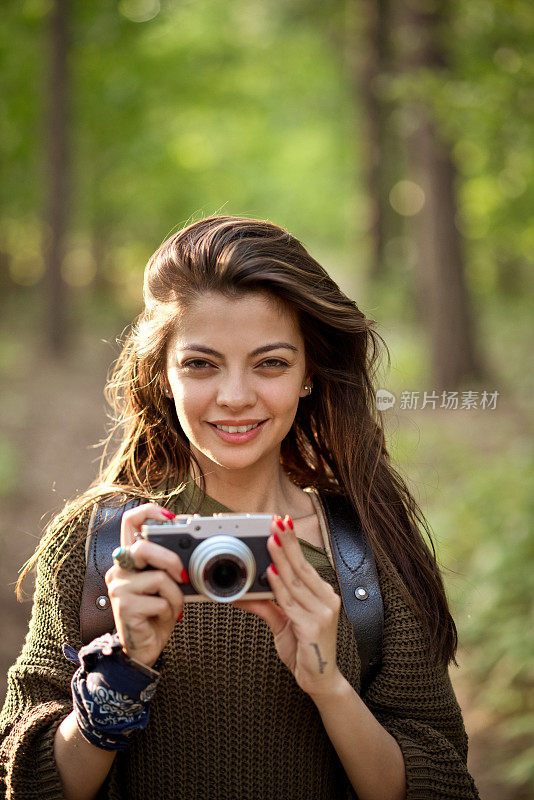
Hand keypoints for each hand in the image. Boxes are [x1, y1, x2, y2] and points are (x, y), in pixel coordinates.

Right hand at [104, 503, 186, 668]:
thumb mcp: (165, 582)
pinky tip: (163, 617)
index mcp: (130, 558)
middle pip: (143, 547)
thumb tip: (188, 544)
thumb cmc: (156, 612)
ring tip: (172, 604)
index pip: (130, 521)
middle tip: (182, 574)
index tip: (171, 516)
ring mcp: (119, 588)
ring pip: (158, 577)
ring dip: (175, 593)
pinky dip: (172, 609)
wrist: (145, 647)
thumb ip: (168, 563)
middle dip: (170, 559)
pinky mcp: (124, 607)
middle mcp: (119, 569)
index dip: (149, 512)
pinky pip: (160, 601)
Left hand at [231, 514, 344, 698]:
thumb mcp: (283, 622)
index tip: (283, 523)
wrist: (320, 680)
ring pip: (295, 582)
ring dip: (281, 560)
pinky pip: (291, 603)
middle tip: (276, 522)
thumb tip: (244, 592)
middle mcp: (326, 600)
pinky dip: (279, 588)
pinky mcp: (313, 627)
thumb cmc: (304, 649)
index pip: (305, 563)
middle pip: (302, 567)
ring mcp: (322, 613)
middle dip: (287, 542)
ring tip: (271, 541)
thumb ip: (266, 605)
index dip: (293, 543)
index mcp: (322, 594)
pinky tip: (271, 574)